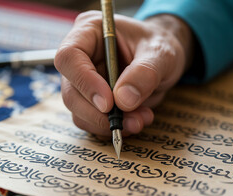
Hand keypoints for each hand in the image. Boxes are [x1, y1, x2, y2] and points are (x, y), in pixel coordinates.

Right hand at [55, 11, 193, 135]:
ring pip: (79, 112)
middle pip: (71, 91)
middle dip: (99, 113)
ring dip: (108, 123)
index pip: (69, 57)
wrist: (163, 58)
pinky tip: (135, 120)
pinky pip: (91, 121)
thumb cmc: (159, 45)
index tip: (109, 103)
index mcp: (89, 31)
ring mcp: (82, 81)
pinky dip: (112, 127)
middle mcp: (80, 57)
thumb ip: (145, 73)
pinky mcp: (90, 101)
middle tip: (132, 121)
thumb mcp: (161, 54)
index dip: (85, 82)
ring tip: (140, 120)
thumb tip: (123, 100)